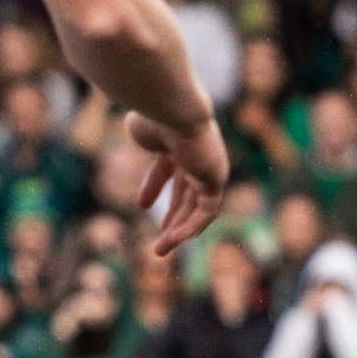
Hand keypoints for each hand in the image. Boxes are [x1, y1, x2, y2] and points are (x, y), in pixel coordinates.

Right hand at [126, 110, 228, 255]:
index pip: (168, 168)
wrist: (173, 108)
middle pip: (186, 191)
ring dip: (179, 229)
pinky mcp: (215, 178)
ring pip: (197, 205)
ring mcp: (208, 166)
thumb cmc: (152, 114)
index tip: (142, 205)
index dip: (154, 186)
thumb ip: (142, 135)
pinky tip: (176, 239)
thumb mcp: (141, 127)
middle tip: (161, 237)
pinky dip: (192, 225)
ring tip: (161, 250)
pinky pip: (206, 209)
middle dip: (173, 215)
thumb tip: (141, 131)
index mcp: (176, 141)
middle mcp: (196, 154)